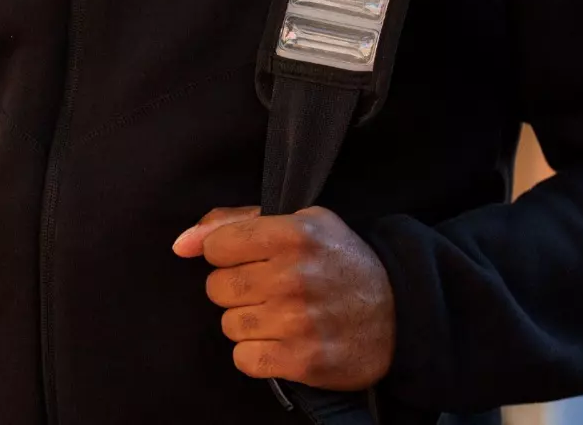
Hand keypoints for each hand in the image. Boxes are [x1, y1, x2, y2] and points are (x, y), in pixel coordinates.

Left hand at [174, 205, 395, 391]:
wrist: (402, 314)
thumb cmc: (342, 262)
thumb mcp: (299, 222)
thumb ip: (233, 223)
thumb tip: (180, 244)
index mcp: (292, 234)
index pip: (216, 247)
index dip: (229, 255)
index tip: (253, 260)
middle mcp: (293, 276)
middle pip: (217, 288)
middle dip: (237, 290)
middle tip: (270, 290)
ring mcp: (298, 322)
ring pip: (229, 324)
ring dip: (249, 323)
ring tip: (281, 315)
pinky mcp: (303, 361)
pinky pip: (244, 359)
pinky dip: (257, 354)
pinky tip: (282, 341)